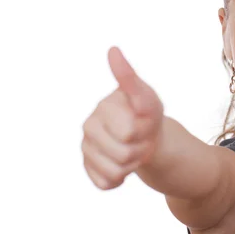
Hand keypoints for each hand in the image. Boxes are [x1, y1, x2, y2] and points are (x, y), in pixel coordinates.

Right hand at [82, 46, 163, 189]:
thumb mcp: (146, 98)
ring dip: (132, 165)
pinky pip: (106, 184)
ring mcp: (86, 148)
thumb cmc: (148, 115)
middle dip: (140, 148)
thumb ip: (129, 78)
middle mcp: (88, 126)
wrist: (148, 138)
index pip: (128, 132)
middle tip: (141, 138)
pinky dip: (120, 179)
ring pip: (115, 171)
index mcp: (102, 108)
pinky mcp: (88, 167)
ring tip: (134, 149)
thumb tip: (112, 49)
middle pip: (123, 153)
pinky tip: (122, 165)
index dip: (143, 130)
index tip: (142, 119)